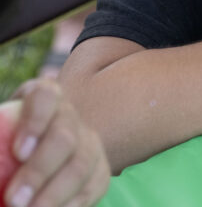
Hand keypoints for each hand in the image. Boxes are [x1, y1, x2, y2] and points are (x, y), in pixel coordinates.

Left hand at [3, 79, 109, 206]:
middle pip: (64, 138)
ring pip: (81, 165)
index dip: (35, 122)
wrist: (32, 154)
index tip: (18, 152)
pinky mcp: (100, 170)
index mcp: (42, 98)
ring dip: (53, 194)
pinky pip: (92, 188)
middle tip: (13, 200)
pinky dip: (71, 205)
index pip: (46, 97)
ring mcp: (89, 142)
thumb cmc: (4, 141)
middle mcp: (69, 117)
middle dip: (39, 171)